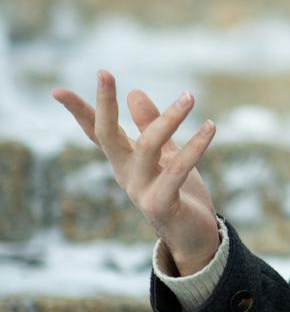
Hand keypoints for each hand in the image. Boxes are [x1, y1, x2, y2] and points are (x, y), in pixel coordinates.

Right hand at [52, 70, 219, 275]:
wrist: (195, 238)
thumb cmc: (180, 194)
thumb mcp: (166, 154)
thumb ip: (151, 126)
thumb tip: (134, 92)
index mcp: (125, 162)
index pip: (97, 132)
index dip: (79, 112)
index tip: (57, 90)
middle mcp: (126, 174)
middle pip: (108, 136)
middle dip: (105, 105)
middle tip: (104, 73)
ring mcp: (141, 190)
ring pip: (147, 147)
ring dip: (168, 118)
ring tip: (189, 95)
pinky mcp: (162, 204)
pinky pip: (177, 170)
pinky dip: (196, 146)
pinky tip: (210, 126)